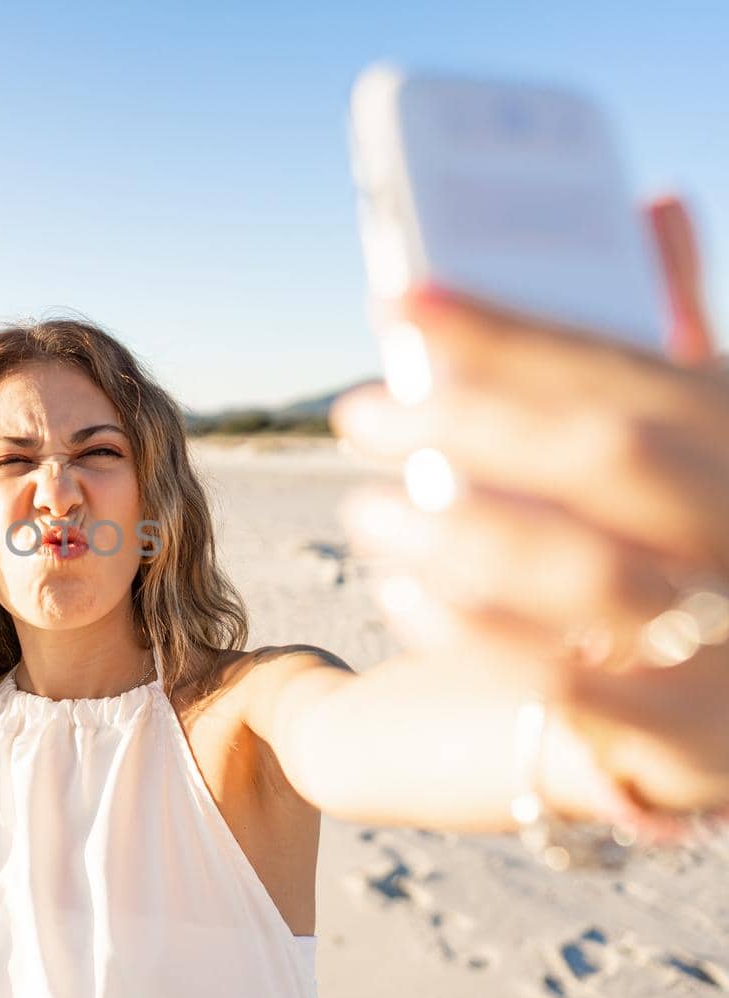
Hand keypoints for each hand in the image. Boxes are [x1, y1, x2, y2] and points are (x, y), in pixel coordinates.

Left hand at [330, 196, 728, 814]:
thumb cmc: (710, 549)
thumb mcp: (710, 443)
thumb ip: (675, 341)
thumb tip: (652, 202)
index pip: (629, 364)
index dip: (507, 330)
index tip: (398, 303)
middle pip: (607, 454)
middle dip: (468, 421)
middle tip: (357, 413)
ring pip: (583, 571)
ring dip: (452, 535)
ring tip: (362, 510)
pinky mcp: (696, 742)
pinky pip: (567, 686)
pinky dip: (471, 633)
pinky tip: (402, 595)